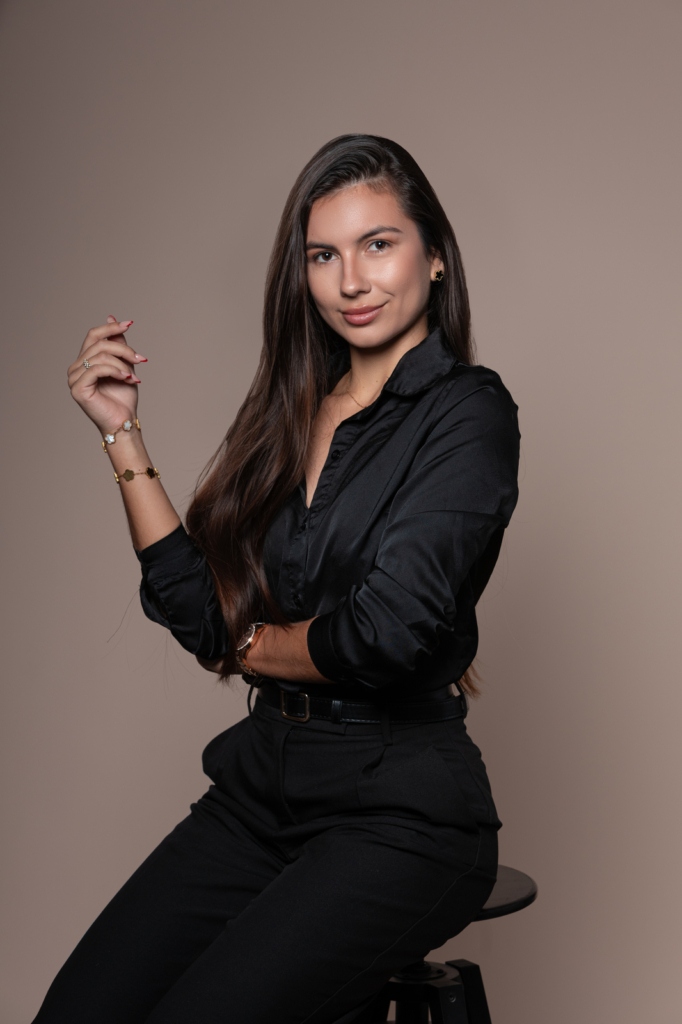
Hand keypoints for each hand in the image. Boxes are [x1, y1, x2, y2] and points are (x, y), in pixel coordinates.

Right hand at [68, 316, 147, 434]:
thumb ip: (117, 344)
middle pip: (99, 344)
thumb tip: (111, 316)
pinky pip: (98, 369)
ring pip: (100, 356)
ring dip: (123, 364)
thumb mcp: (124, 364)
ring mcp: (74, 378)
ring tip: (133, 376)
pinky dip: (116, 371)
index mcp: (84, 361)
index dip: (110, 327)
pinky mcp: (77, 388)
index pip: (94, 335)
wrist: (123, 421)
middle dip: (123, 350)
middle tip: (140, 359)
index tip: (129, 324)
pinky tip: (127, 378)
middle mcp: (75, 367)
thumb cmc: (123, 397)